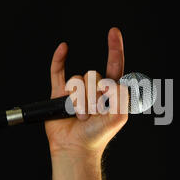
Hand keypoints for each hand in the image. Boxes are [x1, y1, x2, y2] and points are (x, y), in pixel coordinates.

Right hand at [45, 27, 127, 160]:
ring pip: (76, 79)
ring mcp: (75, 90)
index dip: (114, 49)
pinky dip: (59, 58)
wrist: (76, 147)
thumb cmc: (98, 135)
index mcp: (109, 91)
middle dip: (93, 96)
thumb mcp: (119, 115)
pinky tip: (64, 48)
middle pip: (93, 74)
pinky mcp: (58, 93)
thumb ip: (122, 95)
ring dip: (78, 100)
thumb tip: (108, 81)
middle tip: (93, 113)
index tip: (113, 32)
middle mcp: (92, 88)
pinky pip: (57, 71)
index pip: (114, 65)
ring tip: (80, 116)